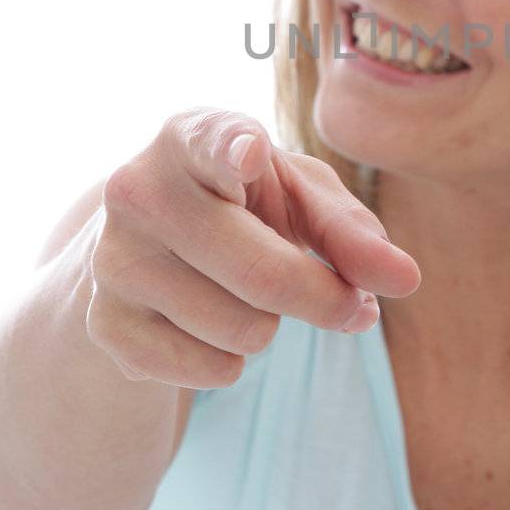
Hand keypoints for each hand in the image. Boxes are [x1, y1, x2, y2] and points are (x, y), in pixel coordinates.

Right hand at [88, 107, 419, 386]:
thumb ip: (353, 230)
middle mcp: (138, 192)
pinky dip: (232, 360)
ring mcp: (113, 262)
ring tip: (241, 291)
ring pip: (245, 330)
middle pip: (264, 276)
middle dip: (326, 299)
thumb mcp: (298, 198)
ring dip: (270, 325)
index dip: (233, 149)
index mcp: (190, 138)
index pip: (211, 142)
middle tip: (348, 303)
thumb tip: (404, 280)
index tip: (250, 152)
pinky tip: (206, 324)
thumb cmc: (241, 205)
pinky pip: (213, 371)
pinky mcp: (105, 327)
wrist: (143, 251)